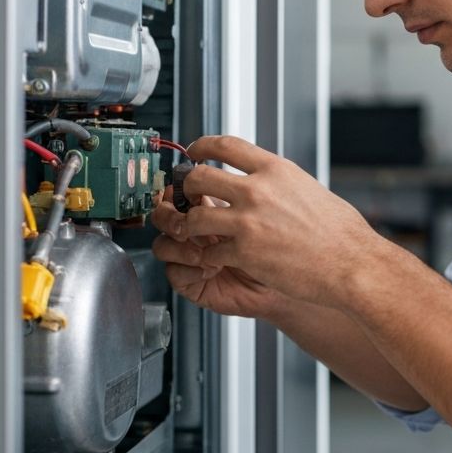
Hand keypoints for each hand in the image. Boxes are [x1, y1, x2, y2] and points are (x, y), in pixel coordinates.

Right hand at [151, 189, 289, 319]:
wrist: (289, 281)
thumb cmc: (280, 245)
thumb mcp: (263, 210)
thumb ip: (240, 191)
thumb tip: (217, 171)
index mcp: (211, 207)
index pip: (181, 191)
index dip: (178, 189)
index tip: (188, 190)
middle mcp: (198, 229)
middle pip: (163, 214)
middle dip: (170, 216)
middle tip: (187, 223)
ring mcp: (192, 254)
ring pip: (162, 243)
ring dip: (179, 246)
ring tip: (203, 253)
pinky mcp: (191, 280)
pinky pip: (173, 272)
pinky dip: (189, 270)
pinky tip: (212, 270)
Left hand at [163, 135, 386, 309]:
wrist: (351, 264)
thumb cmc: (340, 232)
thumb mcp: (309, 188)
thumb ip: (280, 182)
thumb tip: (266, 180)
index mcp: (276, 170)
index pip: (226, 145)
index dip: (202, 146)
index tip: (194, 152)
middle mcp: (258, 190)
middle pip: (200, 176)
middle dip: (187, 186)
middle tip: (186, 195)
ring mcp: (249, 221)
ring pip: (195, 215)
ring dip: (190, 224)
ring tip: (194, 231)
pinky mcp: (245, 252)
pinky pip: (209, 250)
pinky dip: (208, 256)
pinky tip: (216, 258)